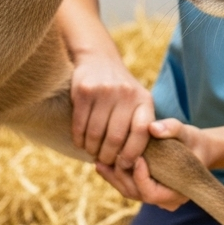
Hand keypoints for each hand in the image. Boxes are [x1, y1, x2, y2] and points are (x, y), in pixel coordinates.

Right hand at [69, 50, 153, 169]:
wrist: (99, 59)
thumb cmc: (121, 91)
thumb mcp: (138, 103)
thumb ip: (140, 127)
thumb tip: (134, 165)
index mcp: (144, 100)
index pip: (141, 133)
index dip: (131, 154)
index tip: (124, 165)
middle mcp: (126, 94)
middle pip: (116, 138)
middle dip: (109, 156)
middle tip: (104, 162)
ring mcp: (105, 91)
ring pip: (96, 134)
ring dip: (92, 149)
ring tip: (92, 153)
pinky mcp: (84, 91)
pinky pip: (80, 124)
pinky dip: (79, 139)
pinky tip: (81, 143)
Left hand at [95, 119, 210, 211]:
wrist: (198, 149)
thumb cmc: (193, 141)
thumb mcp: (186, 132)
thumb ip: (172, 129)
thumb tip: (153, 128)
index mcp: (179, 192)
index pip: (152, 193)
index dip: (140, 178)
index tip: (136, 158)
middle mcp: (167, 200)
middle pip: (136, 194)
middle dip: (119, 177)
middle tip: (104, 162)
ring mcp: (156, 198)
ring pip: (129, 192)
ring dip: (113, 178)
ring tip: (99, 162)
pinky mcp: (148, 191)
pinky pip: (129, 187)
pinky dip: (116, 176)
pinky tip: (103, 163)